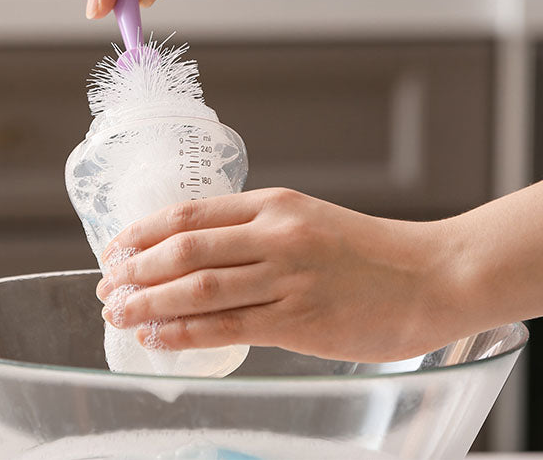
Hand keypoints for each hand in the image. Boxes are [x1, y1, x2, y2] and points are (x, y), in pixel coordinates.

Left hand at [95, 188, 463, 362]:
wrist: (435, 277)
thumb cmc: (370, 254)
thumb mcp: (308, 221)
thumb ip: (257, 234)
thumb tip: (197, 258)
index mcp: (274, 204)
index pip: (189, 214)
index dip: (142, 232)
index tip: (115, 248)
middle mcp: (275, 235)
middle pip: (182, 249)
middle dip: (134, 270)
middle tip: (107, 286)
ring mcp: (286, 278)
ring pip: (196, 289)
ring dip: (147, 303)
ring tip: (119, 314)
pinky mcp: (298, 321)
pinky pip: (225, 327)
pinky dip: (182, 333)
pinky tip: (158, 338)